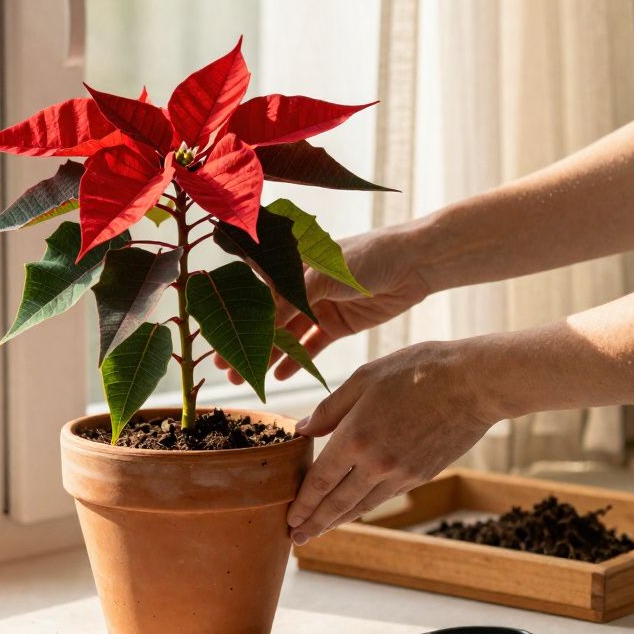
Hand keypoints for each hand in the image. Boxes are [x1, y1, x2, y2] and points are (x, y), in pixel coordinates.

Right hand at [215, 223, 432, 383]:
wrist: (414, 264)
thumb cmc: (369, 255)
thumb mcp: (325, 275)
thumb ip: (294, 298)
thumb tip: (264, 321)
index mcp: (293, 264)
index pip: (257, 293)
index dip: (238, 317)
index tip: (219, 339)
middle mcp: (302, 285)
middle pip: (269, 319)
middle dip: (249, 343)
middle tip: (228, 370)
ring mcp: (320, 306)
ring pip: (288, 336)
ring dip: (269, 356)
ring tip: (248, 378)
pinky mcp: (339, 324)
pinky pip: (312, 345)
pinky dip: (297, 360)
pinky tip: (280, 376)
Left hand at [286, 340, 501, 544]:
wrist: (473, 383)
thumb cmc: (416, 371)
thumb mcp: (363, 379)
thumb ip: (330, 409)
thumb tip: (301, 430)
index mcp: (356, 437)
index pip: (320, 481)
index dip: (303, 503)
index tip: (290, 518)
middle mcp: (376, 464)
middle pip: (337, 502)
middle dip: (315, 522)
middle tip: (297, 538)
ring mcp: (402, 473)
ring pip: (362, 505)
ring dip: (338, 520)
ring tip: (320, 530)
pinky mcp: (422, 475)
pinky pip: (385, 496)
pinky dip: (365, 506)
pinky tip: (354, 509)